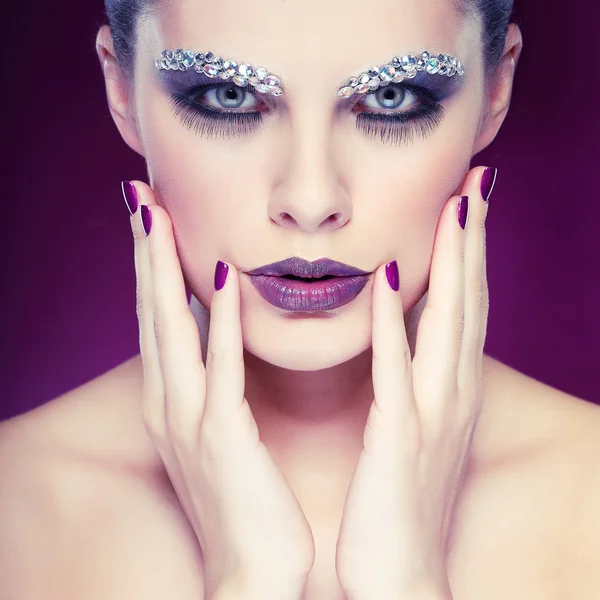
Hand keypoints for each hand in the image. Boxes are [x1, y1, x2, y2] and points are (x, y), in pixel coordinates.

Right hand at [123, 181, 314, 598]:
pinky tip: (218, 277)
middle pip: (152, 313)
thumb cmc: (243, 501)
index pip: (158, 320)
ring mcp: (190, 421)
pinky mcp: (221, 438)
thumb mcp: (219, 436)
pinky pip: (218, 369)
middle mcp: (169, 406)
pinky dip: (215, 321)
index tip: (152, 219)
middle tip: (140, 197)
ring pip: (170, 330)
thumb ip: (215, 387)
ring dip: (162, 269)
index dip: (150, 267)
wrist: (253, 573)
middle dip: (144, 253)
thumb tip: (221, 342)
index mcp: (173, 404)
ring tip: (158, 216)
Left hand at [334, 166, 492, 599]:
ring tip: (455, 206)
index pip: (466, 310)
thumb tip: (406, 342)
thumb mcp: (415, 433)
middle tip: (476, 182)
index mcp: (450, 394)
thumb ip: (414, 387)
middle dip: (474, 241)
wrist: (399, 576)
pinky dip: (394, 324)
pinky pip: (398, 372)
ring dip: (454, 264)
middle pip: (470, 303)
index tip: (466, 203)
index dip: (470, 256)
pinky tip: (386, 280)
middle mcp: (452, 396)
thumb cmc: (399, 502)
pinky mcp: (400, 439)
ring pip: (449, 325)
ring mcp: (431, 415)